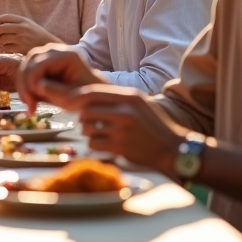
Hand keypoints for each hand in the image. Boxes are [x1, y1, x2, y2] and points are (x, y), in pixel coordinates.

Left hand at [0, 14, 54, 53]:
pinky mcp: (21, 49)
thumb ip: (13, 21)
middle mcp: (22, 28)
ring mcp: (22, 39)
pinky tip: (3, 49)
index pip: (5, 17)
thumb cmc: (36, 35)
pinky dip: (2, 49)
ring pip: (1, 39)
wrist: (50, 46)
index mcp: (23, 20)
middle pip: (0, 28)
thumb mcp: (27, 24)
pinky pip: (6, 48)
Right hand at [16, 45, 104, 112]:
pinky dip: (26, 87)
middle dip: (26, 85)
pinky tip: (31, 101)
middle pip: (30, 62)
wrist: (91, 96)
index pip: (40, 64)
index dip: (32, 82)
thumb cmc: (86, 97)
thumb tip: (36, 86)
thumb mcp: (72, 98)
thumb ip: (54, 91)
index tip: (32, 102)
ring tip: (30, 105)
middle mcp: (55, 50)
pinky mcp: (43, 63)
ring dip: (24, 87)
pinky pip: (28, 72)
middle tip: (29, 105)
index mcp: (67, 55)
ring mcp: (48, 55)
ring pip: (25, 67)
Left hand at [56, 85, 184, 173]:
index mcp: (130, 97)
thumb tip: (89, 93)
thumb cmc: (154, 125)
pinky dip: (95, 144)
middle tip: (88, 122)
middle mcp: (125, 111)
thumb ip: (119, 97)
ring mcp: (122, 130)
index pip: (93, 92)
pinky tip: (105, 144)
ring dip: (89, 132)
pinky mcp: (120, 147)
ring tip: (99, 133)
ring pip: (88, 128)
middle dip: (83, 117)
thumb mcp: (141, 103)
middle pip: (87, 110)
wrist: (173, 148)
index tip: (69, 101)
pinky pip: (93, 143)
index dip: (77, 97)